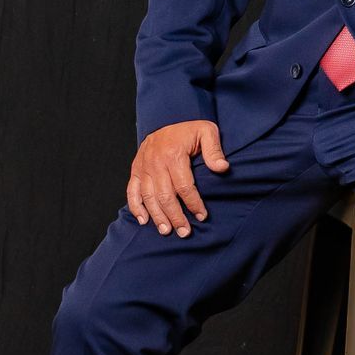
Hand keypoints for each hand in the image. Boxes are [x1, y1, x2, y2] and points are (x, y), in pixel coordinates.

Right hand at [127, 120, 228, 236]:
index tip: (202, 216)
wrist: (167, 121)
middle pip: (164, 195)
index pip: (184, 185)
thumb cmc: (190, 130)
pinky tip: (144, 221)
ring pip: (148, 197)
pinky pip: (132, 191)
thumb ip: (214, 151)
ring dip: (157, 216)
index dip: (193, 203)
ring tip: (167, 231)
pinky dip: (136, 207)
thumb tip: (222, 168)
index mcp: (173, 154)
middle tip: (185, 232)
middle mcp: (155, 162)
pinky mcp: (135, 170)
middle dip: (175, 215)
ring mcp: (143, 167)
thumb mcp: (207, 132)